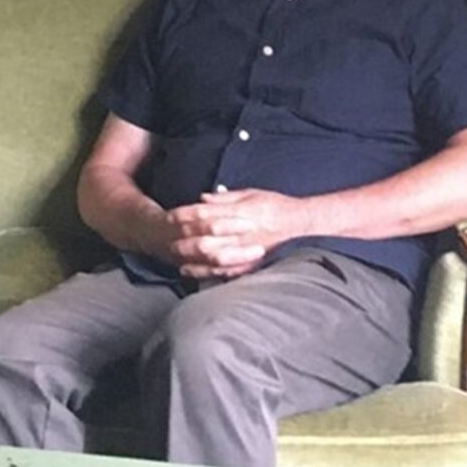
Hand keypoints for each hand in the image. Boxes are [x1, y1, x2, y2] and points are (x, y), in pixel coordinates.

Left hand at [164, 189, 300, 281]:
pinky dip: (207, 272)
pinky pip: (225, 271)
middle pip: (205, 239)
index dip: (186, 216)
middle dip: (184, 241)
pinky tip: (193, 272)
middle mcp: (240, 232)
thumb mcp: (250, 193)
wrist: (299, 222)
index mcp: (239, 212)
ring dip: (192, 258)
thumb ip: (226, 198)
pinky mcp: (249, 263)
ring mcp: (244, 250)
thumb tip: (202, 199)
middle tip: (168, 241)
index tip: (170, 216)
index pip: (206, 214)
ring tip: (177, 258)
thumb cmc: (274, 205)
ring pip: (212, 257)